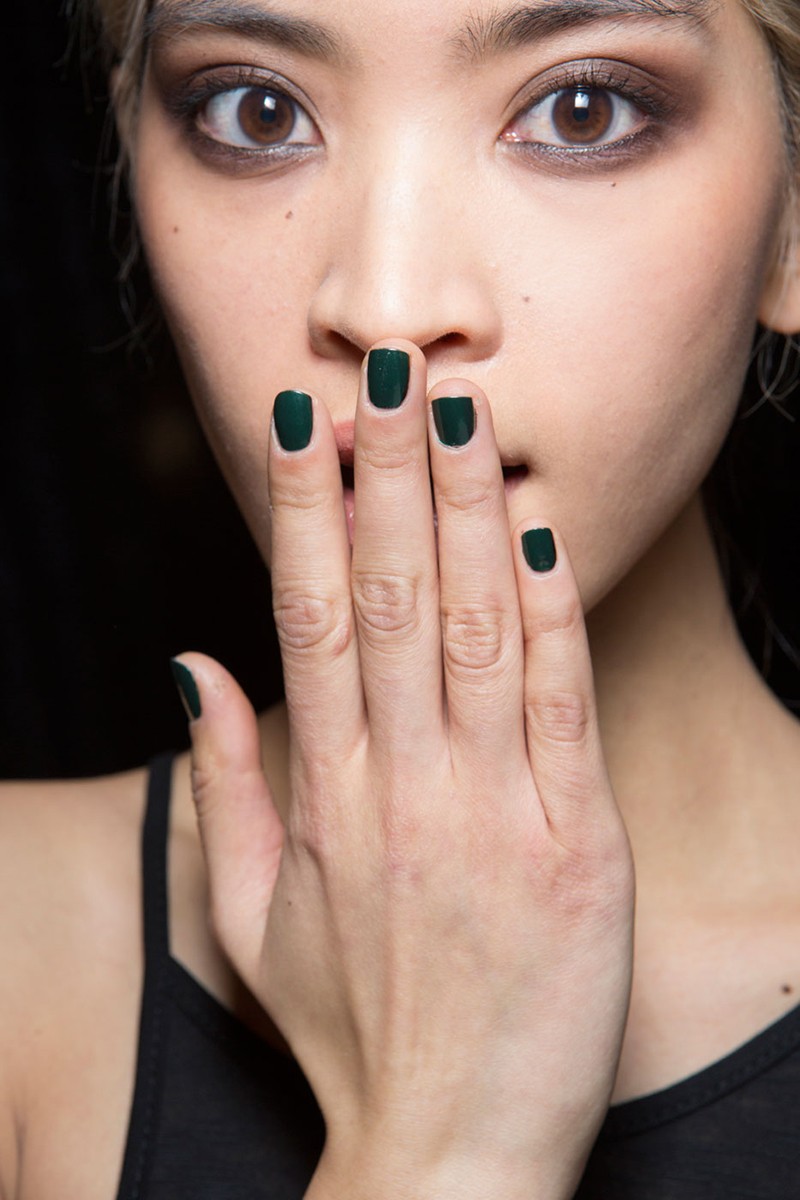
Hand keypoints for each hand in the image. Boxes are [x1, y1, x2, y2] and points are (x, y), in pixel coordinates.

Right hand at [177, 341, 633, 1198]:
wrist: (446, 1154)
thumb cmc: (348, 1031)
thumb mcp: (249, 915)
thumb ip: (224, 779)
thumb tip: (190, 663)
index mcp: (325, 797)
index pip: (311, 617)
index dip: (306, 511)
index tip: (306, 423)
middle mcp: (402, 786)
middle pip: (396, 597)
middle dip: (390, 472)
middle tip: (390, 371)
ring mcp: (493, 811)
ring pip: (478, 629)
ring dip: (468, 511)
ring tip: (460, 412)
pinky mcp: (577, 844)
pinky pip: (561, 704)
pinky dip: (551, 611)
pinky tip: (538, 531)